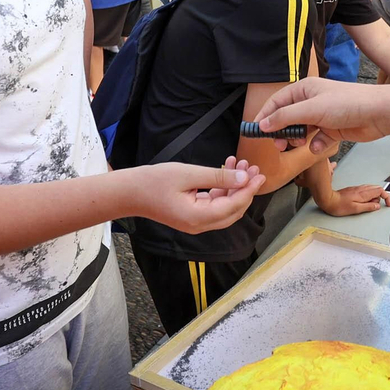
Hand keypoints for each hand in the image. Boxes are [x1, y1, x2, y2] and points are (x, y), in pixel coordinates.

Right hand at [140, 157, 264, 232]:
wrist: (128, 192)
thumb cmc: (154, 181)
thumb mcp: (188, 174)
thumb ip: (217, 177)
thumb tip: (244, 178)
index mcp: (199, 217)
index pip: (234, 206)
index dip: (249, 190)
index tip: (260, 174)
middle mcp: (199, 225)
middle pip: (233, 211)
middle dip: (245, 189)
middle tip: (253, 168)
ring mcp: (195, 222)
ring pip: (224, 207)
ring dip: (234, 187)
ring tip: (239, 164)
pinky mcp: (191, 216)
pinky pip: (213, 205)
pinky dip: (221, 189)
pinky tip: (224, 171)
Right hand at [256, 78, 388, 152]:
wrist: (377, 113)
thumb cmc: (346, 104)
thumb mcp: (311, 109)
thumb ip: (285, 117)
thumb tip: (263, 124)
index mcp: (304, 89)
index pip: (276, 102)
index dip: (265, 116)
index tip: (256, 131)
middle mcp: (311, 101)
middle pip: (286, 118)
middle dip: (281, 132)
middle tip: (279, 145)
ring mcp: (321, 116)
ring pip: (300, 131)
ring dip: (298, 139)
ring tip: (301, 143)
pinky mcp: (332, 130)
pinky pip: (315, 140)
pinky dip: (315, 144)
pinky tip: (319, 145)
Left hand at [319, 183, 389, 215]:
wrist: (329, 200)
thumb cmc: (340, 206)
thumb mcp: (355, 209)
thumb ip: (368, 207)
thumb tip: (377, 206)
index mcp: (363, 193)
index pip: (380, 190)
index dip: (387, 197)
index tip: (387, 204)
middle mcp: (362, 189)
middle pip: (377, 189)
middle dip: (380, 198)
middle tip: (375, 206)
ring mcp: (358, 188)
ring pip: (372, 189)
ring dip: (374, 197)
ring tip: (368, 206)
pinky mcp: (354, 190)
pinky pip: (366, 191)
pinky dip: (368, 196)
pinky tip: (363, 202)